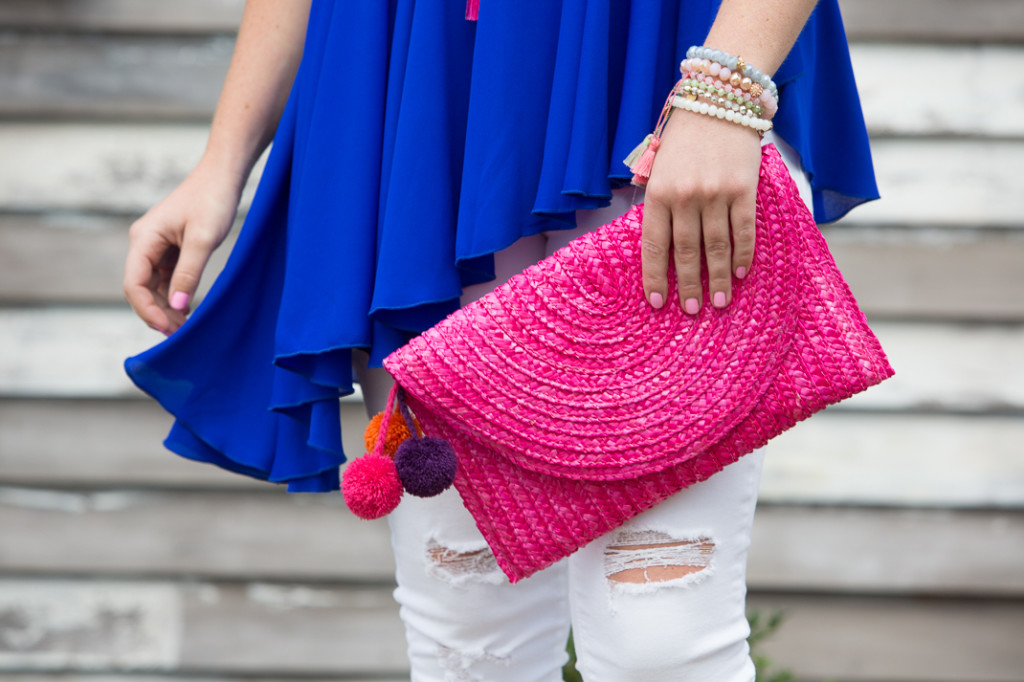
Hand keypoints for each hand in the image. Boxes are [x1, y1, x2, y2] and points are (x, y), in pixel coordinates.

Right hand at [123, 161, 241, 333]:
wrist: (222, 177)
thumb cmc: (212, 201)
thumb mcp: (203, 239)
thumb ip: (189, 273)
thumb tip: (178, 305)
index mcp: (144, 238)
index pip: (133, 283)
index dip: (147, 309)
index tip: (169, 327)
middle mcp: (144, 243)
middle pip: (140, 288)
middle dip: (157, 313)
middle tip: (179, 335)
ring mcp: (156, 247)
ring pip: (152, 286)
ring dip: (165, 307)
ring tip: (184, 327)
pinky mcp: (170, 249)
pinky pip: (166, 278)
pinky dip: (174, 295)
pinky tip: (187, 309)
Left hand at [640, 108, 761, 313]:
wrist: (719, 99)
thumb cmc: (684, 137)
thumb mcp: (659, 166)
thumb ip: (658, 201)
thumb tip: (659, 244)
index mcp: (658, 192)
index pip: (654, 245)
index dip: (655, 277)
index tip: (657, 302)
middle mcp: (685, 196)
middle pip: (686, 252)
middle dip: (689, 286)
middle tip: (691, 311)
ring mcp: (716, 194)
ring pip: (716, 247)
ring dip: (718, 279)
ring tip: (720, 302)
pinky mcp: (743, 189)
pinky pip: (744, 230)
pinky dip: (743, 254)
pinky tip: (742, 273)